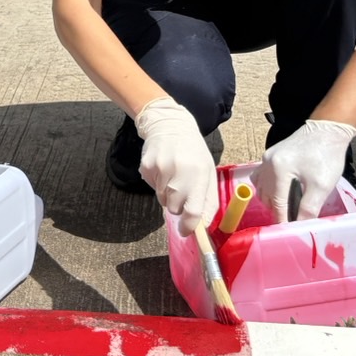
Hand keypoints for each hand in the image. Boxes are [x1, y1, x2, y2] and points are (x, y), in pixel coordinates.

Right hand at [134, 97, 218, 236]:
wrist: (170, 124)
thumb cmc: (193, 151)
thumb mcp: (208, 171)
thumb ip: (208, 199)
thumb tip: (203, 224)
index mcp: (199, 174)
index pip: (193, 210)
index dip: (189, 226)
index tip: (186, 231)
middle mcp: (179, 172)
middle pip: (174, 208)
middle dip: (177, 206)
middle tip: (182, 190)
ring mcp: (160, 168)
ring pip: (162, 199)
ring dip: (167, 194)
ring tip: (173, 176)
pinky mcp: (146, 166)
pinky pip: (152, 187)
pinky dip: (157, 183)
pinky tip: (163, 168)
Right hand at [253, 120, 354, 221]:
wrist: (327, 130)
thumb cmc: (326, 157)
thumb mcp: (321, 186)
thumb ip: (308, 208)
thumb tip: (299, 226)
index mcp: (278, 170)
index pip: (276, 204)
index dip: (282, 221)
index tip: (288, 234)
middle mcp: (267, 163)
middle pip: (267, 197)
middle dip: (277, 212)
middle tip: (292, 222)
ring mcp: (266, 158)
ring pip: (262, 188)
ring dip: (271, 201)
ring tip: (287, 209)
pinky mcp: (270, 155)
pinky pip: (262, 177)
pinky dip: (268, 189)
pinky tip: (280, 193)